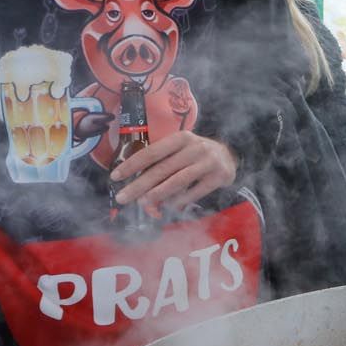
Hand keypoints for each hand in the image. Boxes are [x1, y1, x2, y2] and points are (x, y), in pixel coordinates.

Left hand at [110, 132, 238, 214]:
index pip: (152, 152)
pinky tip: (169, 207)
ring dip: (158, 194)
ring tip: (143, 203)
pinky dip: (180, 201)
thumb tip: (139, 190)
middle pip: (162, 169)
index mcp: (181, 138)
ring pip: (177, 181)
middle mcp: (195, 147)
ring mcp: (208, 162)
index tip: (115, 176)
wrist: (230, 157)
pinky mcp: (218, 176)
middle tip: (123, 197)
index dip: (132, 165)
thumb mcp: (180, 152)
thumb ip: (162, 166)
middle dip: (139, 185)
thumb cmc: (196, 156)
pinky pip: (195, 192)